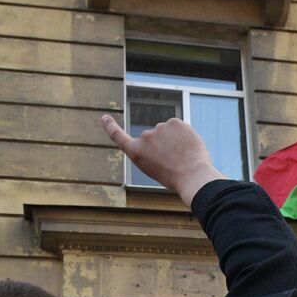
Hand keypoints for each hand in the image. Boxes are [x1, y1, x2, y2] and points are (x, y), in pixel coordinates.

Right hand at [101, 115, 224, 205]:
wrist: (192, 175)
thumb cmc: (175, 178)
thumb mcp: (155, 169)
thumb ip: (152, 152)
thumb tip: (164, 138)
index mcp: (136, 152)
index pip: (118, 136)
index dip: (110, 126)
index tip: (104, 118)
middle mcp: (144, 137)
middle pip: (154, 136)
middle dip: (163, 144)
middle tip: (174, 160)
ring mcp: (159, 128)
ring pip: (167, 131)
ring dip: (174, 139)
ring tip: (182, 155)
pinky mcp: (174, 122)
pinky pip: (179, 127)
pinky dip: (184, 134)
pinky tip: (188, 146)